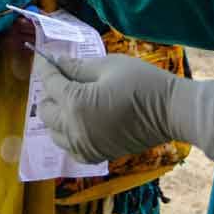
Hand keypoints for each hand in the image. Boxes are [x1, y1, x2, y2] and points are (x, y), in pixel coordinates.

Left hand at [34, 53, 178, 163]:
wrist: (171, 112)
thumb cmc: (142, 82)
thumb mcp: (108, 66)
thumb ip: (78, 67)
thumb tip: (57, 62)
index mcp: (75, 103)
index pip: (49, 82)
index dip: (45, 67)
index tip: (43, 57)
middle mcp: (74, 129)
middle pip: (46, 110)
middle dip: (49, 92)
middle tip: (62, 78)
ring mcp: (84, 146)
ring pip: (54, 132)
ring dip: (56, 115)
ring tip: (71, 100)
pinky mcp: (96, 155)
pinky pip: (70, 147)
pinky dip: (68, 134)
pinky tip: (80, 122)